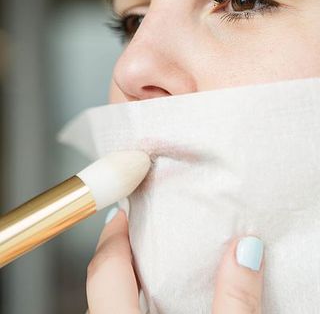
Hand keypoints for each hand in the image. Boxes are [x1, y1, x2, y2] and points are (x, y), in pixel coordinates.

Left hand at [86, 206, 263, 313]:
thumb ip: (233, 300)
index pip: (105, 267)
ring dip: (126, 277)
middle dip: (120, 249)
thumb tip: (245, 252)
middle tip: (141, 227)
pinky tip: (161, 297)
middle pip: (101, 280)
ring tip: (152, 258)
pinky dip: (134, 298)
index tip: (126, 208)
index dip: (114, 233)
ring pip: (107, 301)